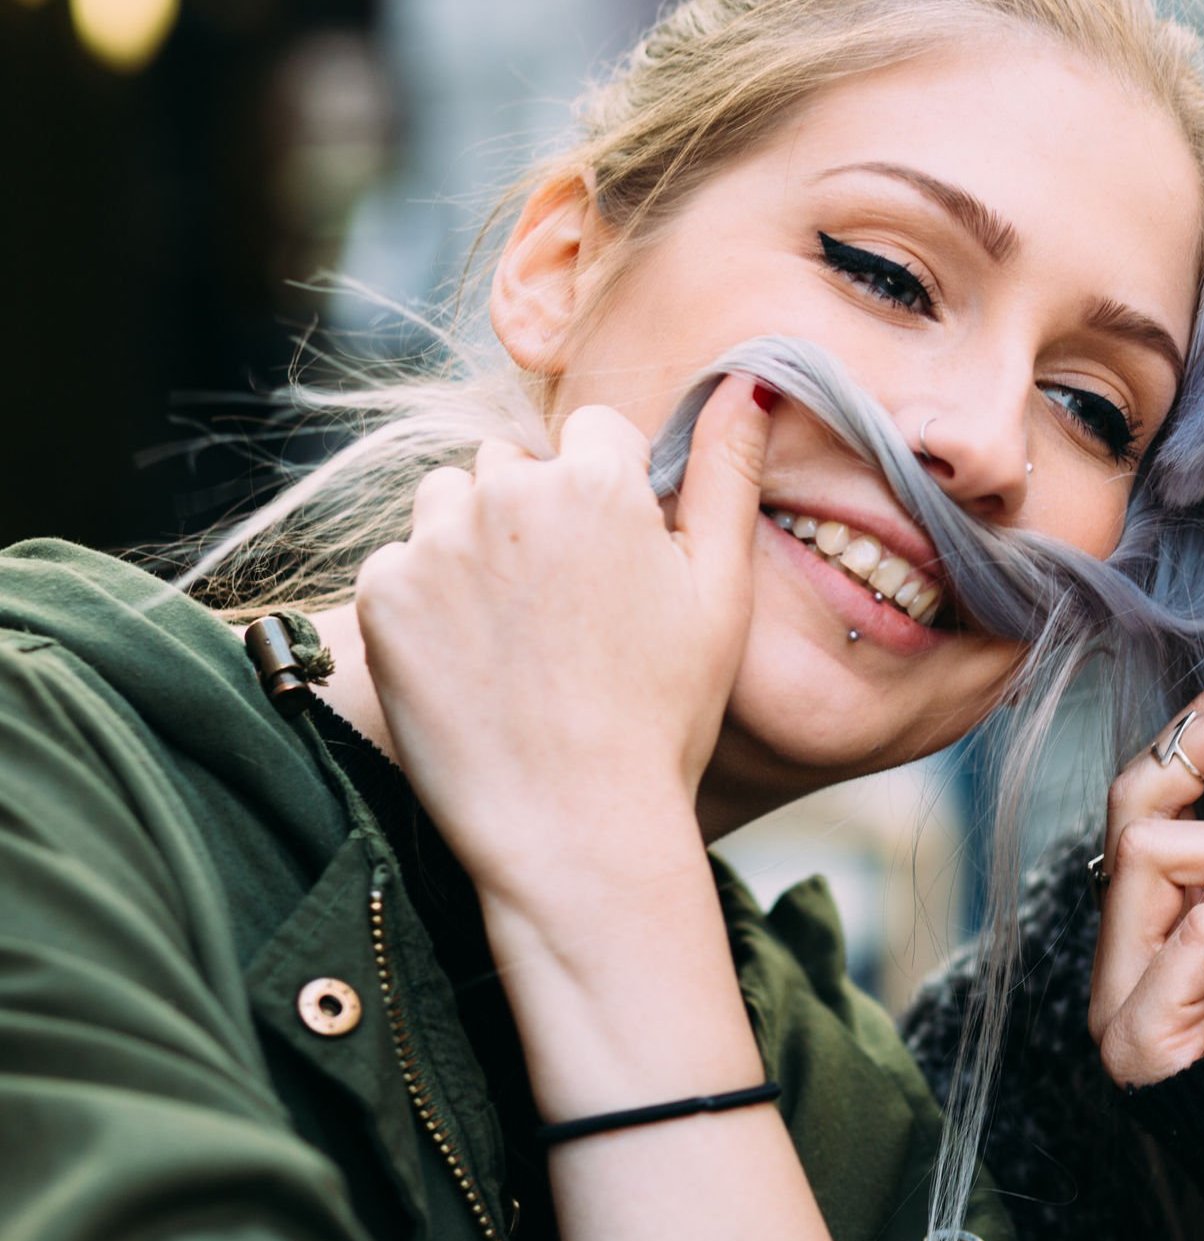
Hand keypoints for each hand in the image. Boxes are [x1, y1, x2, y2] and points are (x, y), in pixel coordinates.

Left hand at [356, 376, 768, 905]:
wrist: (574, 826)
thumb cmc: (664, 714)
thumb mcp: (720, 593)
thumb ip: (727, 474)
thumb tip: (751, 379)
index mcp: (598, 482)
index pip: (593, 434)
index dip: (611, 497)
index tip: (617, 565)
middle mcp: (508, 492)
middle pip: (515, 466)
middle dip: (536, 515)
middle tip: (567, 613)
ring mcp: (435, 541)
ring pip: (450, 506)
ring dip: (474, 547)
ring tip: (516, 638)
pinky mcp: (380, 593)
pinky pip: (400, 565)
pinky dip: (427, 604)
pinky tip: (471, 663)